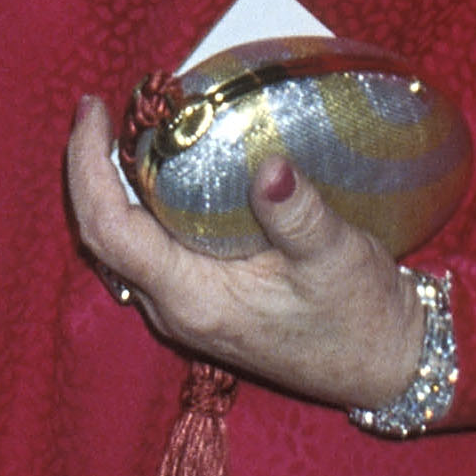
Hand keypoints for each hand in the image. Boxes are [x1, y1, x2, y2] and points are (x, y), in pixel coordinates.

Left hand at [63, 96, 425, 408]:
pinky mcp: (201, 300)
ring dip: (110, 187)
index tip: (93, 111)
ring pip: (121, 242)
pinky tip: (160, 170)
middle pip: (101, 233)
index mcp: (192, 298)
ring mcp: (184, 307)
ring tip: (123, 129)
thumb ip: (299, 215)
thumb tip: (270, 168)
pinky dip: (140, 204)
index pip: (108, 229)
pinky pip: (148, 247)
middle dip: (89, 169)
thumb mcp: (338, 257)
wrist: (387, 364)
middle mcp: (173, 306)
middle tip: (101, 111)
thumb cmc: (362, 318)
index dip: (87, 168)